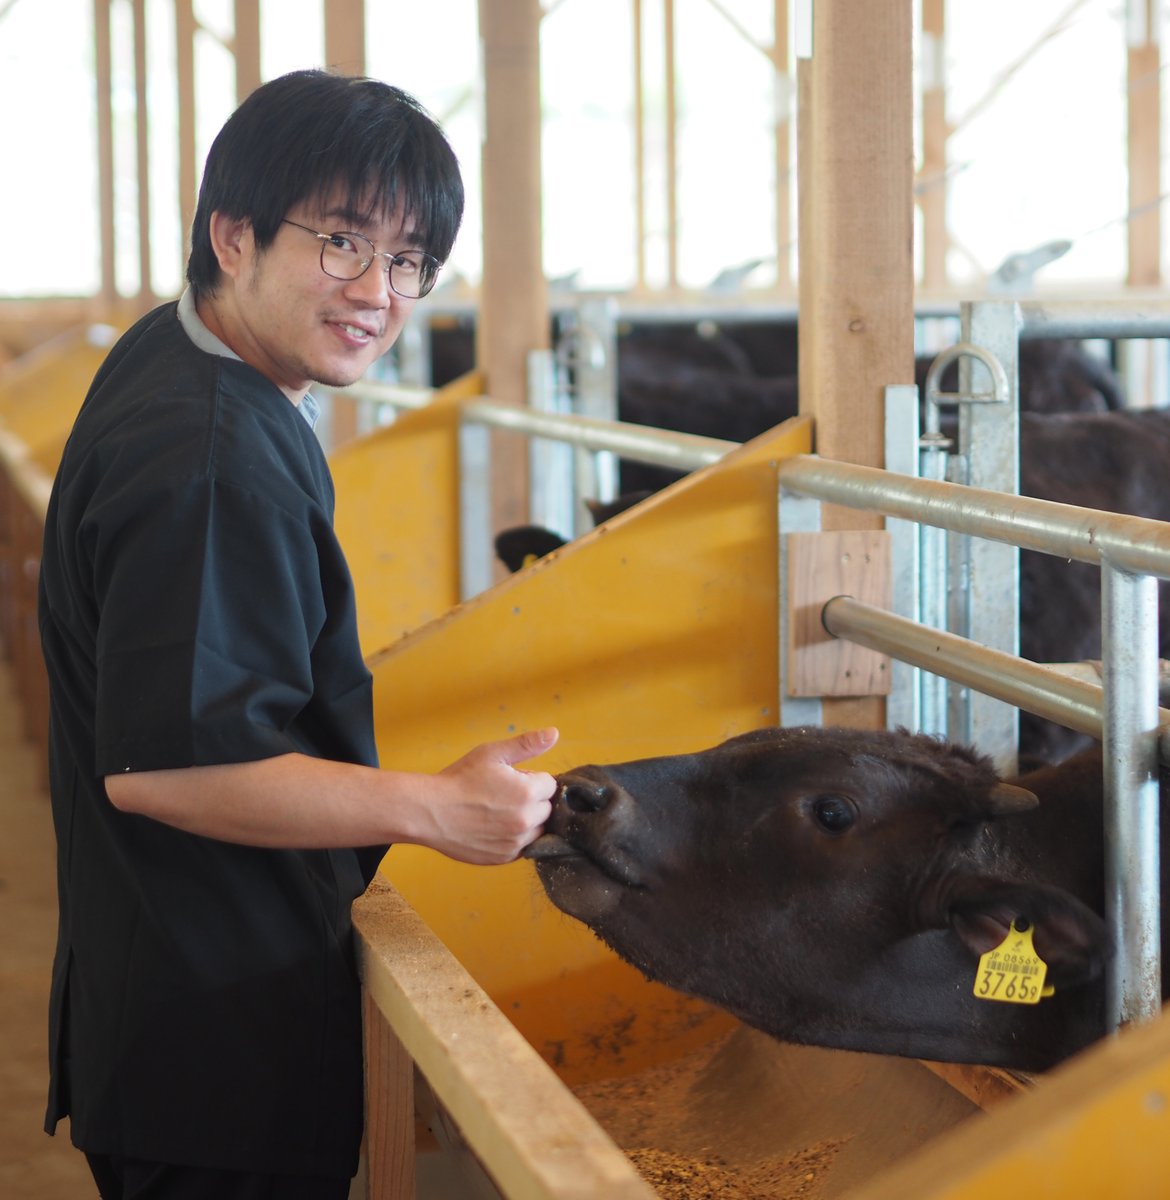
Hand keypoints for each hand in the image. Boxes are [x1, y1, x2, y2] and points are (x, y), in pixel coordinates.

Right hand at [428, 728, 559, 864]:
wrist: (430, 812)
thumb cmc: (460, 779)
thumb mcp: (492, 753)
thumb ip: (527, 744)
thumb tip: (554, 734)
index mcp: (528, 792)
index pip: (550, 785)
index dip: (532, 779)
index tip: (512, 780)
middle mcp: (527, 821)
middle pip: (546, 809)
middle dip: (532, 800)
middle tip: (502, 795)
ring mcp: (516, 842)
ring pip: (537, 829)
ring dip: (526, 821)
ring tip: (498, 812)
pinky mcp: (504, 858)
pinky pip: (522, 847)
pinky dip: (514, 838)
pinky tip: (493, 827)